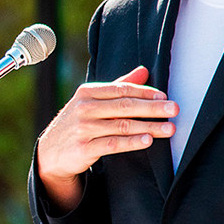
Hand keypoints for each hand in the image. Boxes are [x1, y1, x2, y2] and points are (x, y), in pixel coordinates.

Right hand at [36, 66, 176, 210]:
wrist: (50, 152)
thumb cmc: (78, 123)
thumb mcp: (92, 101)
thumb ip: (118, 86)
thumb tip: (144, 71)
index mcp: (88, 92)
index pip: (122, 89)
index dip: (145, 92)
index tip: (165, 96)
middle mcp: (85, 108)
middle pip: (125, 106)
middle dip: (152, 107)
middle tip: (174, 109)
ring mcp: (84, 128)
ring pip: (122, 125)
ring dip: (149, 127)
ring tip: (169, 128)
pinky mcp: (84, 148)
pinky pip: (113, 144)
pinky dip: (132, 142)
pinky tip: (147, 141)